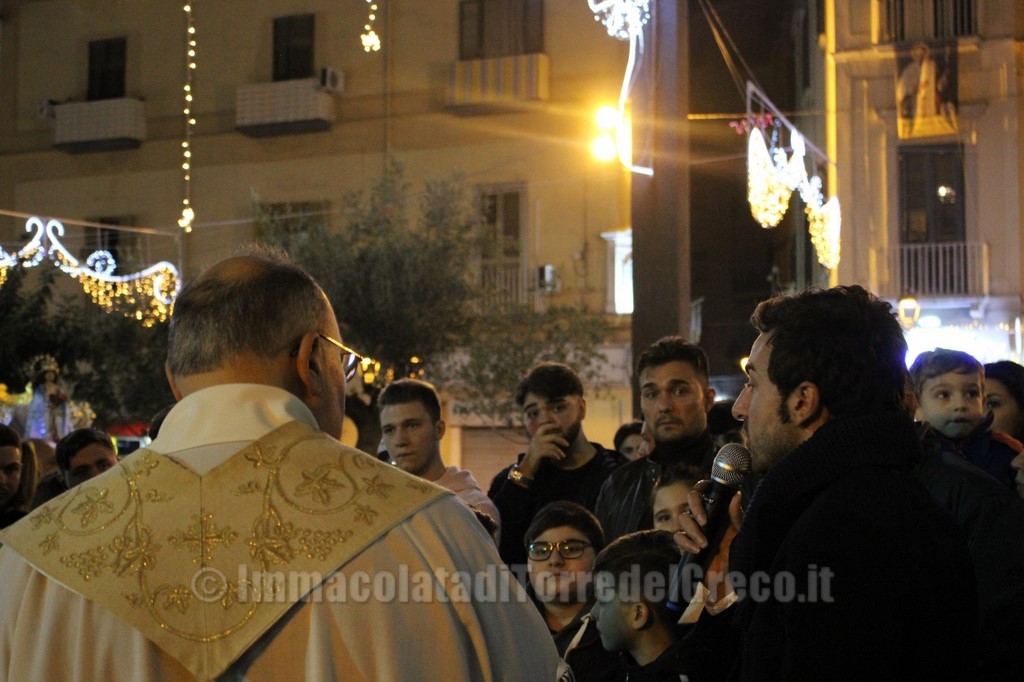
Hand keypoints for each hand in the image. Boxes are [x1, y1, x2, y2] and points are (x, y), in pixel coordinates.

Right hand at [519, 423, 568, 476]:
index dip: (552, 425)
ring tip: (563, 455)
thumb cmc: (535, 454)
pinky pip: (550, 452)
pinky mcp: (537, 453)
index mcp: (536, 436)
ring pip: (552, 446)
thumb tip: (559, 435)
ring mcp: (536, 446)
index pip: (544, 427)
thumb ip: (546, 439)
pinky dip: (555, 455)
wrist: (527, 464)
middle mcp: (536, 439)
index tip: (559, 425)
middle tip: (567, 444)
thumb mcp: (539, 444)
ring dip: (559, 451)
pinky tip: (558, 458)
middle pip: (552, 437)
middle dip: (561, 440)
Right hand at [672, 480, 743, 601]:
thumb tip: (736, 495)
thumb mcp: (742, 536)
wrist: (732, 582)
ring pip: (683, 518)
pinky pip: (678, 537)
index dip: (702, 486)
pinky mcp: (686, 545)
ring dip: (692, 529)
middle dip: (695, 508)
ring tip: (704, 544)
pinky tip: (696, 550)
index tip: (704, 489)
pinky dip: (685, 542)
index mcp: (719, 511)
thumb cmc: (741, 557)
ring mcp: (695, 530)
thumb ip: (737, 517)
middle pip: (691, 500)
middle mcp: (706, 517)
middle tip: (705, 522)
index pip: (706, 491)